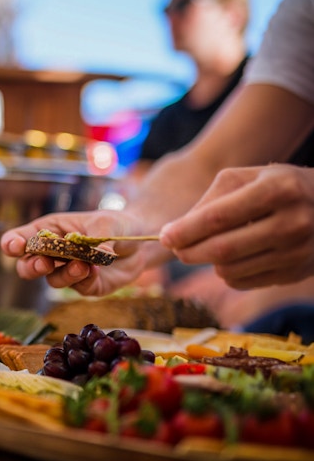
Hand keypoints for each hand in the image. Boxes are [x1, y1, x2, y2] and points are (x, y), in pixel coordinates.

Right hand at [0, 210, 153, 294]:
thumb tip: (97, 256)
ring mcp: (67, 271)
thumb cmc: (117, 225)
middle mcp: (53, 253)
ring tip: (83, 265)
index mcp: (49, 230)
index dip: (12, 244)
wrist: (141, 243)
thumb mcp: (107, 223)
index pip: (20, 238)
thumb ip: (97, 238)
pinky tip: (96, 270)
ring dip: (65, 274)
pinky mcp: (85, 285)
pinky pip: (78, 288)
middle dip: (32, 267)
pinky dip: (86, 281)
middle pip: (27, 266)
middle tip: (45, 263)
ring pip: (53, 280)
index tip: (15, 248)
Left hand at [160, 164, 313, 288]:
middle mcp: (291, 222)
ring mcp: (296, 251)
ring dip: (208, 262)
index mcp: (277, 189)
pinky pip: (243, 282)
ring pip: (230, 270)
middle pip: (222, 249)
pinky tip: (231, 257)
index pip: (218, 217)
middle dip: (189, 252)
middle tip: (175, 248)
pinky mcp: (295, 273)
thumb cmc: (276, 186)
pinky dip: (226, 273)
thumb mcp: (246, 178)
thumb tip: (176, 231)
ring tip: (208, 247)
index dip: (186, 230)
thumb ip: (211, 200)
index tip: (163, 236)